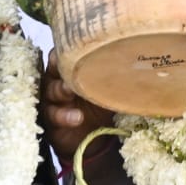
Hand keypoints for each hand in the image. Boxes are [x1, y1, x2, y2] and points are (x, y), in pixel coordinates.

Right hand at [38, 49, 117, 165]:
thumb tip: (135, 62)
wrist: (94, 137)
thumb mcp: (106, 89)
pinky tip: (77, 117)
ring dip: (61, 90)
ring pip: (51, 91)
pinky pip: (53, 115)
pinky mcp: (51, 120)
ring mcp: (52, 101)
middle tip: (73, 67)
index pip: (62, 54)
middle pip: (53, 69)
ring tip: (70, 91)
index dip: (65, 50)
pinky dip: (65, 116)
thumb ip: (112, 76)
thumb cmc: (99, 105)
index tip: (74, 47)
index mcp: (69, 70)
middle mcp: (56, 82)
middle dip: (61, 67)